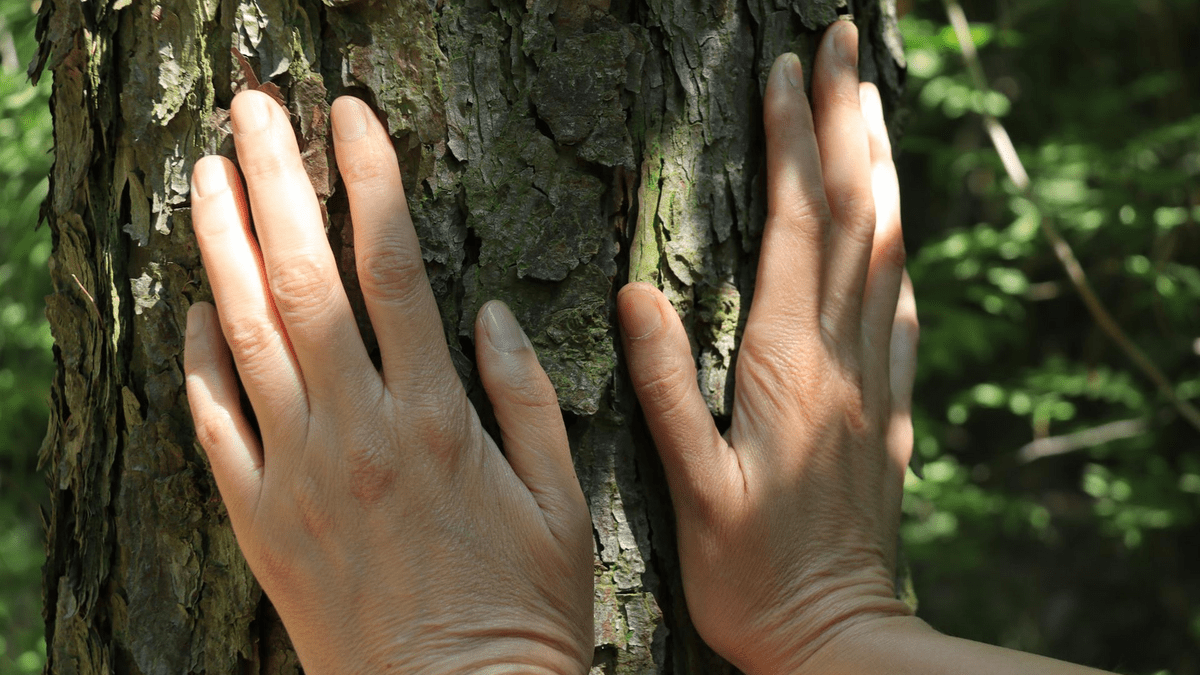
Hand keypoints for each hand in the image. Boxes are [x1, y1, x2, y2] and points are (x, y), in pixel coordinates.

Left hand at [184, 92, 592, 673]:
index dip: (372, 180)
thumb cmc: (521, 610)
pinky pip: (214, 421)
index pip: (395, 268)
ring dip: (221, 243)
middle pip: (304, 278)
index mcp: (437, 418)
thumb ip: (527, 398)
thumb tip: (491, 310)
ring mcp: (296, 472)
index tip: (354, 116)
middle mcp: (357, 430)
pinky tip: (193, 301)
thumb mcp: (563, 504)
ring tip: (206, 172)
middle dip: (278, 179)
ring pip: (246, 334)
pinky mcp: (259, 516)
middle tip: (254, 107)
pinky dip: (198, 355)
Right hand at [618, 21, 917, 673]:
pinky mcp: (886, 409)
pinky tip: (895, 228)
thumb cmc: (750, 573)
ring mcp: (871, 379)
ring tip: (872, 104)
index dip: (791, 141)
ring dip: (879, 168)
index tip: (783, 69)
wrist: (837, 636)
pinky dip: (897, 249)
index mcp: (787, 365)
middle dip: (846, 122)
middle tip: (843, 45)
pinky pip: (899, 307)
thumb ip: (665, 388)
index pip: (796, 225)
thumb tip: (636, 293)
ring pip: (886, 249)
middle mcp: (839, 357)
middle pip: (854, 215)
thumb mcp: (690, 488)